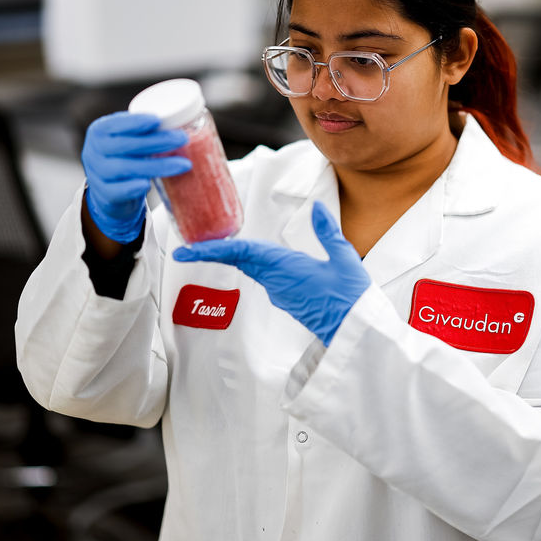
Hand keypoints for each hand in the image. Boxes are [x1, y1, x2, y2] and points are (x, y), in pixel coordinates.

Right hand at [82, 111, 190, 243]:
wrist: (109, 191)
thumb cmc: (126, 158)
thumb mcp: (129, 140)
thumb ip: (144, 131)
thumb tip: (183, 119)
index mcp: (99, 131)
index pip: (115, 124)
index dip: (135, 122)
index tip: (157, 120)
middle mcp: (93, 151)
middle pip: (125, 145)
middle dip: (156, 142)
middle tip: (182, 138)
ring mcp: (97, 174)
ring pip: (125, 168)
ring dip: (156, 166)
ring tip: (183, 164)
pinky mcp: (104, 195)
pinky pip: (118, 191)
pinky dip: (133, 187)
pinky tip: (149, 184)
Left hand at [172, 201, 368, 344]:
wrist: (355, 331)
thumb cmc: (352, 297)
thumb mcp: (344, 259)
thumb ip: (327, 232)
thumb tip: (315, 208)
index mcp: (286, 267)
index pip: (243, 253)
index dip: (214, 249)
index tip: (189, 250)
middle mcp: (277, 280)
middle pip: (239, 260)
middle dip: (212, 253)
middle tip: (186, 248)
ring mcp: (280, 291)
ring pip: (249, 268)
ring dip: (229, 257)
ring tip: (209, 247)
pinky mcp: (286, 298)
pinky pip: (262, 276)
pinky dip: (248, 263)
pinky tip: (247, 256)